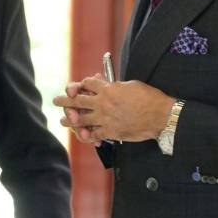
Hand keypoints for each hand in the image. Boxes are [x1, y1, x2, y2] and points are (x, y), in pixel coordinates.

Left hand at [54, 75, 171, 141]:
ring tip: (63, 120)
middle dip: (65, 100)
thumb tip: (106, 83)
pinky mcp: (111, 132)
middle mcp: (103, 103)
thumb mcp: (130, 84)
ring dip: (70, 120)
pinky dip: (87, 135)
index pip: (87, 84)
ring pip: (81, 119)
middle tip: (56, 101)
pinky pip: (94, 134)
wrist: (161, 116)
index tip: (78, 87)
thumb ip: (115, 84)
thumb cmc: (149, 97)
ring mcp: (105, 118)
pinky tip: (82, 134)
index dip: (81, 85)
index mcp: (108, 89)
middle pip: (77, 100)